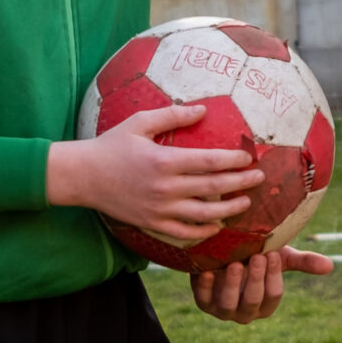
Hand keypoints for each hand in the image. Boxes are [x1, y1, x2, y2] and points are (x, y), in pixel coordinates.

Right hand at [45, 103, 260, 244]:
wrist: (82, 176)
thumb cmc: (111, 145)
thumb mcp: (140, 122)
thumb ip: (173, 115)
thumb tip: (203, 109)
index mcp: (164, 161)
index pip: (210, 162)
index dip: (234, 161)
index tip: (249, 158)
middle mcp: (165, 188)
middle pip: (213, 188)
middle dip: (241, 184)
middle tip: (259, 179)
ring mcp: (159, 209)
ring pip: (203, 215)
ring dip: (228, 210)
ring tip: (245, 204)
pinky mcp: (151, 223)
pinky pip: (183, 233)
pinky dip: (202, 232)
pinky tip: (216, 226)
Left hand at [192, 246, 333, 323]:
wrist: (225, 251)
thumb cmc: (256, 254)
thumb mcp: (280, 256)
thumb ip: (303, 262)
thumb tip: (330, 266)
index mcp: (266, 304)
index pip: (273, 295)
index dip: (273, 277)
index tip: (272, 254)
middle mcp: (245, 312)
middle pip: (252, 302)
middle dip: (255, 280)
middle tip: (257, 257)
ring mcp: (222, 310)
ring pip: (228, 305)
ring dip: (232, 285)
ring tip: (235, 264)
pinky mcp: (203, 302)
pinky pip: (203, 299)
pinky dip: (205, 286)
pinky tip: (208, 271)